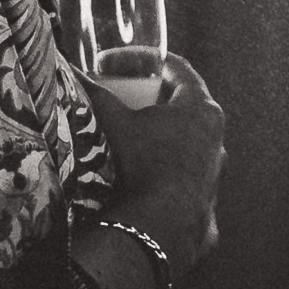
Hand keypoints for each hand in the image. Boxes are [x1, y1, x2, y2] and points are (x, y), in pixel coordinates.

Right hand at [86, 49, 224, 271]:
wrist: (159, 228)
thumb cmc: (142, 165)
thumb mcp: (116, 124)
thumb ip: (95, 95)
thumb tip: (71, 73)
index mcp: (201, 108)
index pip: (177, 68)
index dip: (144, 60)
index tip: (115, 63)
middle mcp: (216, 137)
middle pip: (184, 106)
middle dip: (150, 101)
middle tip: (122, 101)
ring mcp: (215, 171)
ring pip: (186, 145)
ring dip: (159, 140)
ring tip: (128, 143)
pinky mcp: (208, 202)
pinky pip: (183, 178)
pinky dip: (162, 173)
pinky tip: (138, 181)